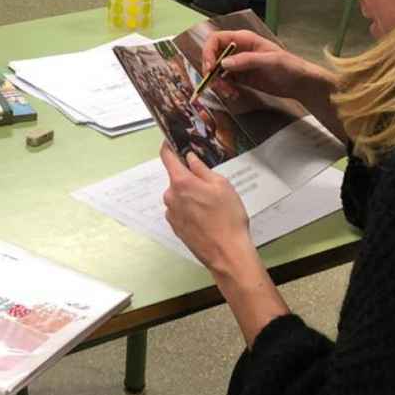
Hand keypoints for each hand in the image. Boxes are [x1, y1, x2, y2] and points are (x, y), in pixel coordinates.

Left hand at [160, 142, 252, 273]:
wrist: (227, 253)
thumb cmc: (228, 218)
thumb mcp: (222, 186)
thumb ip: (202, 169)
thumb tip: (190, 158)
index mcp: (181, 182)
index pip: (167, 157)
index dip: (168, 147)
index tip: (171, 141)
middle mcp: (171, 196)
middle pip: (176, 179)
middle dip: (190, 178)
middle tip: (210, 186)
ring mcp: (171, 213)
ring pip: (179, 196)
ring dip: (190, 196)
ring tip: (212, 207)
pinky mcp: (175, 227)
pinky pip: (180, 210)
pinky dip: (190, 210)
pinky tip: (206, 218)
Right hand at [202, 29, 345, 139]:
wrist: (301, 84)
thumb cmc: (290, 66)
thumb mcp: (270, 61)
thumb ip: (247, 60)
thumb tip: (223, 63)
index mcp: (243, 39)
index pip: (216, 39)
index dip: (208, 51)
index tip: (209, 68)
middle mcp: (238, 50)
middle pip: (213, 56)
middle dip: (212, 71)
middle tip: (218, 85)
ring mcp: (238, 64)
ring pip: (217, 71)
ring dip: (218, 83)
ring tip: (230, 93)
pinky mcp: (241, 78)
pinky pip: (225, 82)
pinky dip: (225, 89)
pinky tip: (234, 94)